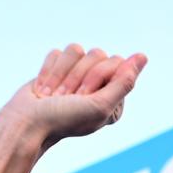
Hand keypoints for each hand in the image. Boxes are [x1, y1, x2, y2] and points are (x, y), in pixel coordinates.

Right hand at [0, 43, 147, 152]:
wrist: (29, 123)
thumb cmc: (66, 120)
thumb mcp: (100, 106)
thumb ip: (124, 82)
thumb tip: (143, 57)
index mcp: (113, 98)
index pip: (117, 63)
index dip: (98, 77)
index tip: (85, 97)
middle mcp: (98, 86)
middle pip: (98, 53)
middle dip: (80, 76)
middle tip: (70, 98)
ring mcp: (77, 76)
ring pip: (77, 50)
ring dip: (63, 74)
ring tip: (57, 95)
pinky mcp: (58, 69)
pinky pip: (58, 52)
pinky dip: (49, 71)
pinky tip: (46, 90)